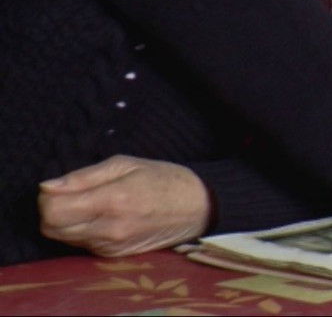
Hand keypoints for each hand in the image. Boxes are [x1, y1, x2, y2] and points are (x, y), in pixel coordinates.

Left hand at [38, 155, 212, 256]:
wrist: (197, 207)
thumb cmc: (164, 178)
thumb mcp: (126, 164)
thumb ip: (84, 176)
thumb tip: (47, 186)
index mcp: (113, 200)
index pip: (53, 211)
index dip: (48, 197)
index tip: (60, 186)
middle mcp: (109, 229)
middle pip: (51, 228)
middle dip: (52, 210)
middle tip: (71, 195)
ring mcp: (111, 246)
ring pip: (64, 238)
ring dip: (67, 221)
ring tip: (91, 204)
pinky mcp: (113, 255)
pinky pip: (81, 244)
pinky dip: (82, 230)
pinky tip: (103, 217)